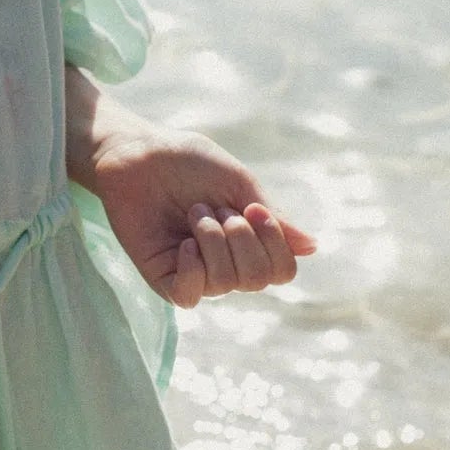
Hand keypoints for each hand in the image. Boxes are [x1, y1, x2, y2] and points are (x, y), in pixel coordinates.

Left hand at [89, 124, 314, 311]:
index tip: (254, 208)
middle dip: (241, 237)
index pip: (282, 271)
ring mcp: (194, 273)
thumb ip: (273, 218)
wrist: (137, 152)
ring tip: (193, 213)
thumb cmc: (188, 162)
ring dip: (212, 238)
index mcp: (248, 243)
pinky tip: (184, 244)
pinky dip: (193, 267)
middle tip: (215, 208)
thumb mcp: (239, 183)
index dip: (275, 244)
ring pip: (226, 282)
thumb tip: (312, 247)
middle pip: (258, 279)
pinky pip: (190, 297)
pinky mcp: (163, 278)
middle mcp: (225, 263)